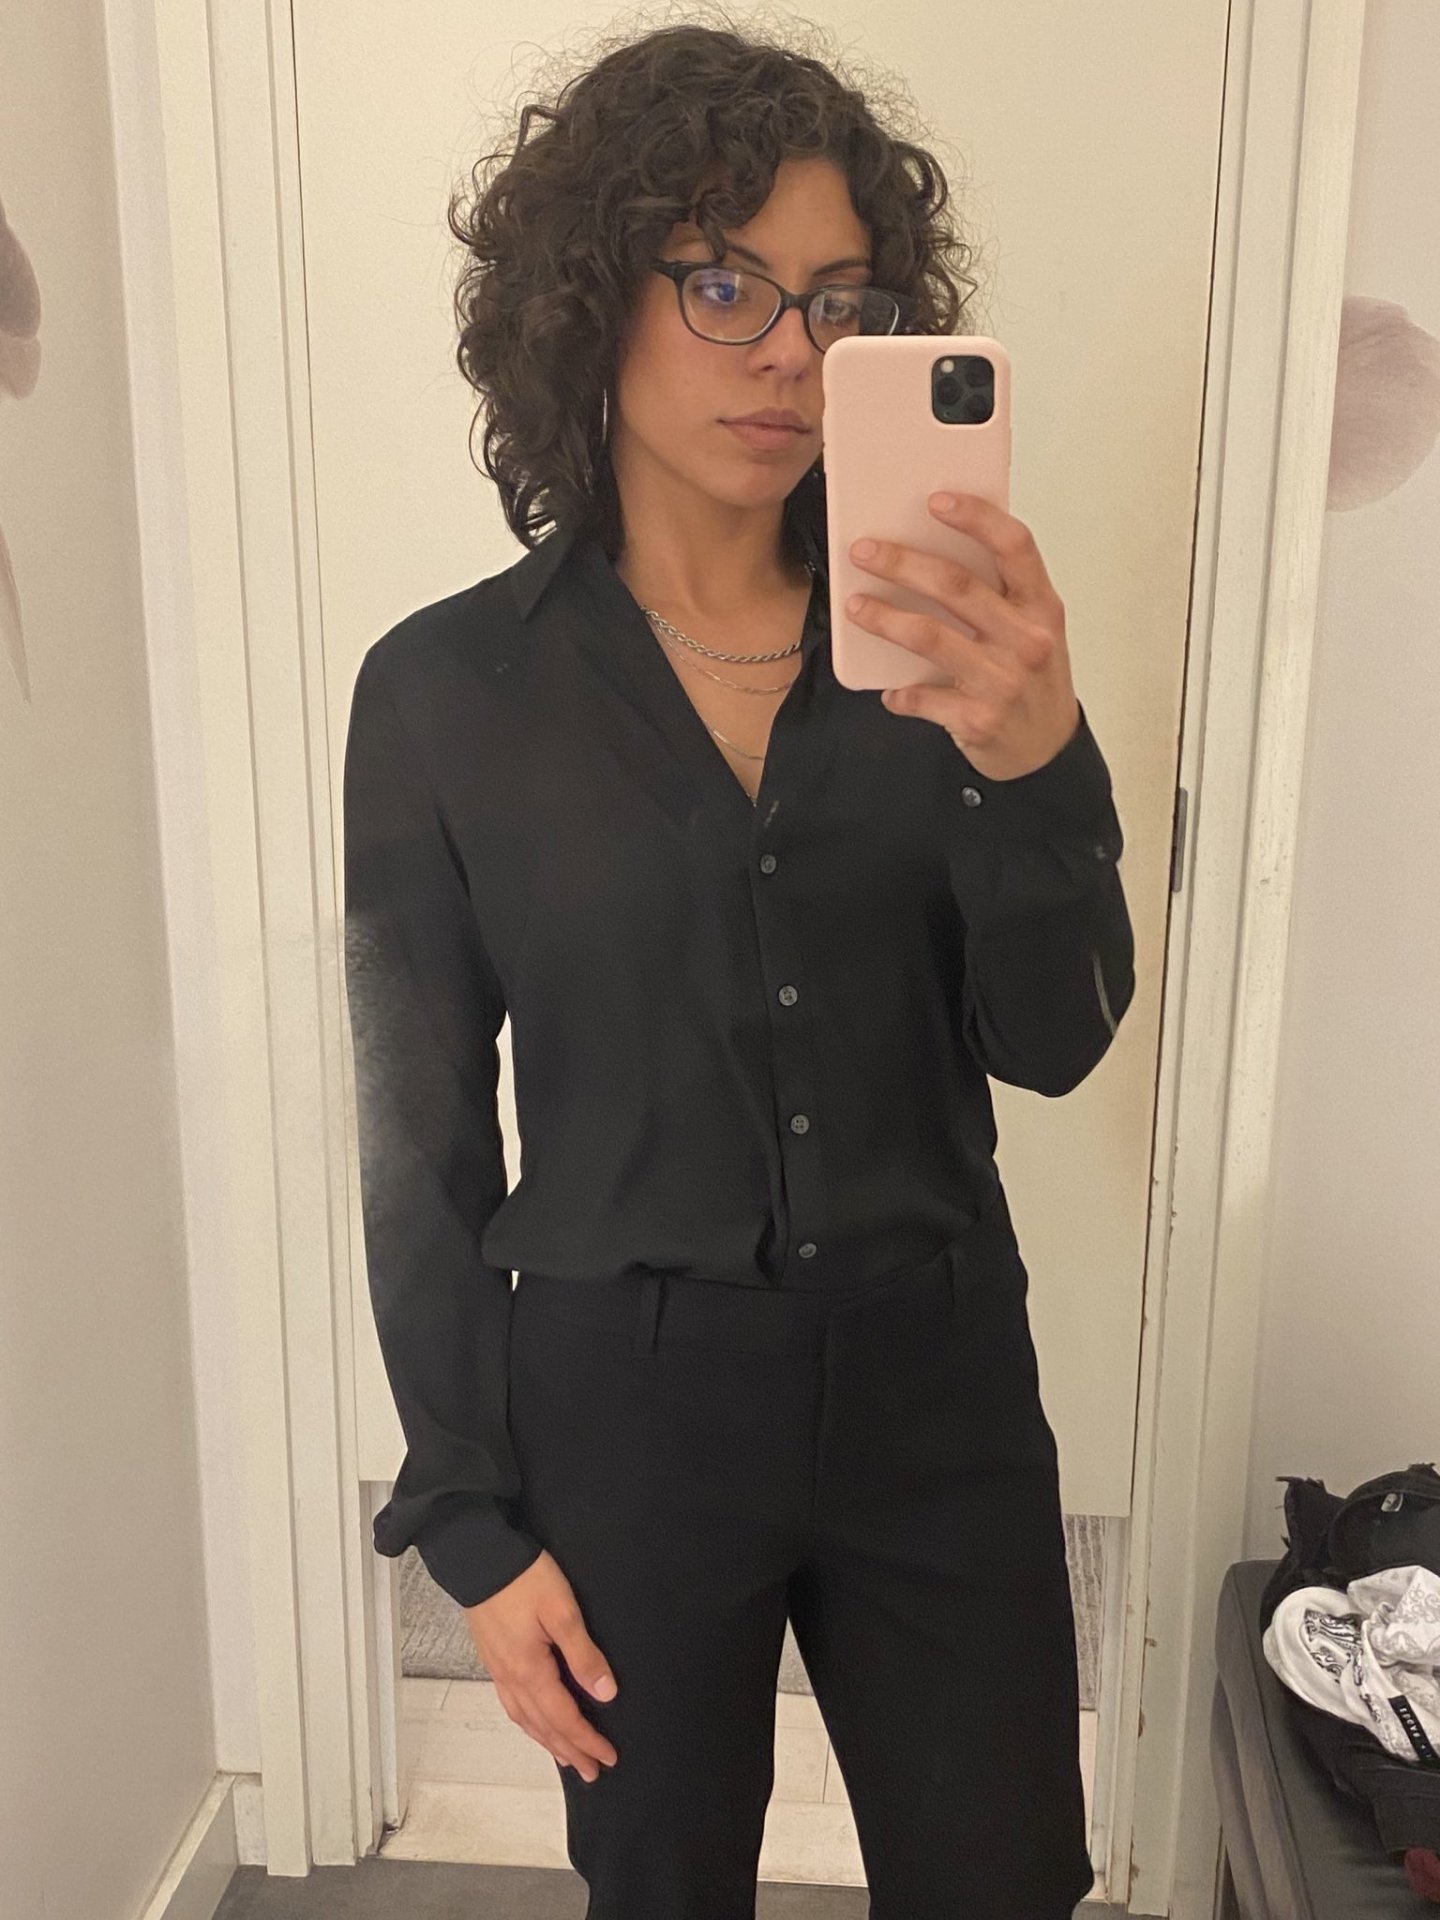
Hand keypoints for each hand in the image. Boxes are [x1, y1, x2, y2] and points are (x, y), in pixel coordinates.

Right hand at [464, 1548, 618, 1782]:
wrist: (478, 1556)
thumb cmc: (522, 1578)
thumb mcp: (562, 1611)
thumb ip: (583, 1655)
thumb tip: (606, 1694)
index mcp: (530, 1671)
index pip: (564, 1718)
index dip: (588, 1740)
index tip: (608, 1757)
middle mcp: (511, 1678)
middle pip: (544, 1726)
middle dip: (570, 1751)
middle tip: (592, 1771)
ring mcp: (498, 1669)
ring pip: (525, 1719)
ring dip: (548, 1741)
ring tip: (567, 1757)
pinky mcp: (493, 1658)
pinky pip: (513, 1704)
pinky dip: (528, 1722)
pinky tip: (534, 1721)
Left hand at [846, 491, 1081, 781]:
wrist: (1048, 752)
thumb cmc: (1034, 681)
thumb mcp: (1034, 630)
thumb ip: (999, 594)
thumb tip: (931, 551)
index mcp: (1042, 607)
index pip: (1014, 546)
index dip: (976, 517)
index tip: (936, 500)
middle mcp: (1026, 640)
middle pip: (957, 585)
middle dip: (902, 562)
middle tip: (864, 550)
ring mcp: (1002, 681)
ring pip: (930, 636)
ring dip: (884, 618)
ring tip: (855, 606)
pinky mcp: (978, 720)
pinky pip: (921, 697)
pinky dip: (899, 692)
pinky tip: (888, 689)